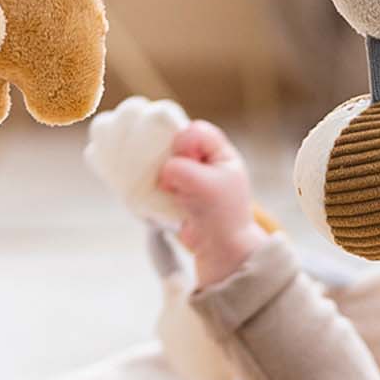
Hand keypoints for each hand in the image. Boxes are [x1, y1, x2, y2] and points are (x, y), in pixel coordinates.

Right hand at [157, 121, 263, 287]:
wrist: (219, 248)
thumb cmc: (221, 214)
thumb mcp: (203, 184)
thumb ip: (180, 168)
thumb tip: (164, 170)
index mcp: (221, 154)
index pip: (195, 131)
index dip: (185, 143)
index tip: (188, 163)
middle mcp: (206, 161)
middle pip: (177, 144)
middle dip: (172, 160)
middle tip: (177, 180)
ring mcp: (191, 177)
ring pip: (166, 162)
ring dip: (164, 176)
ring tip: (174, 192)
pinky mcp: (178, 192)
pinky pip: (159, 180)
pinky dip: (158, 187)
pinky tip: (164, 197)